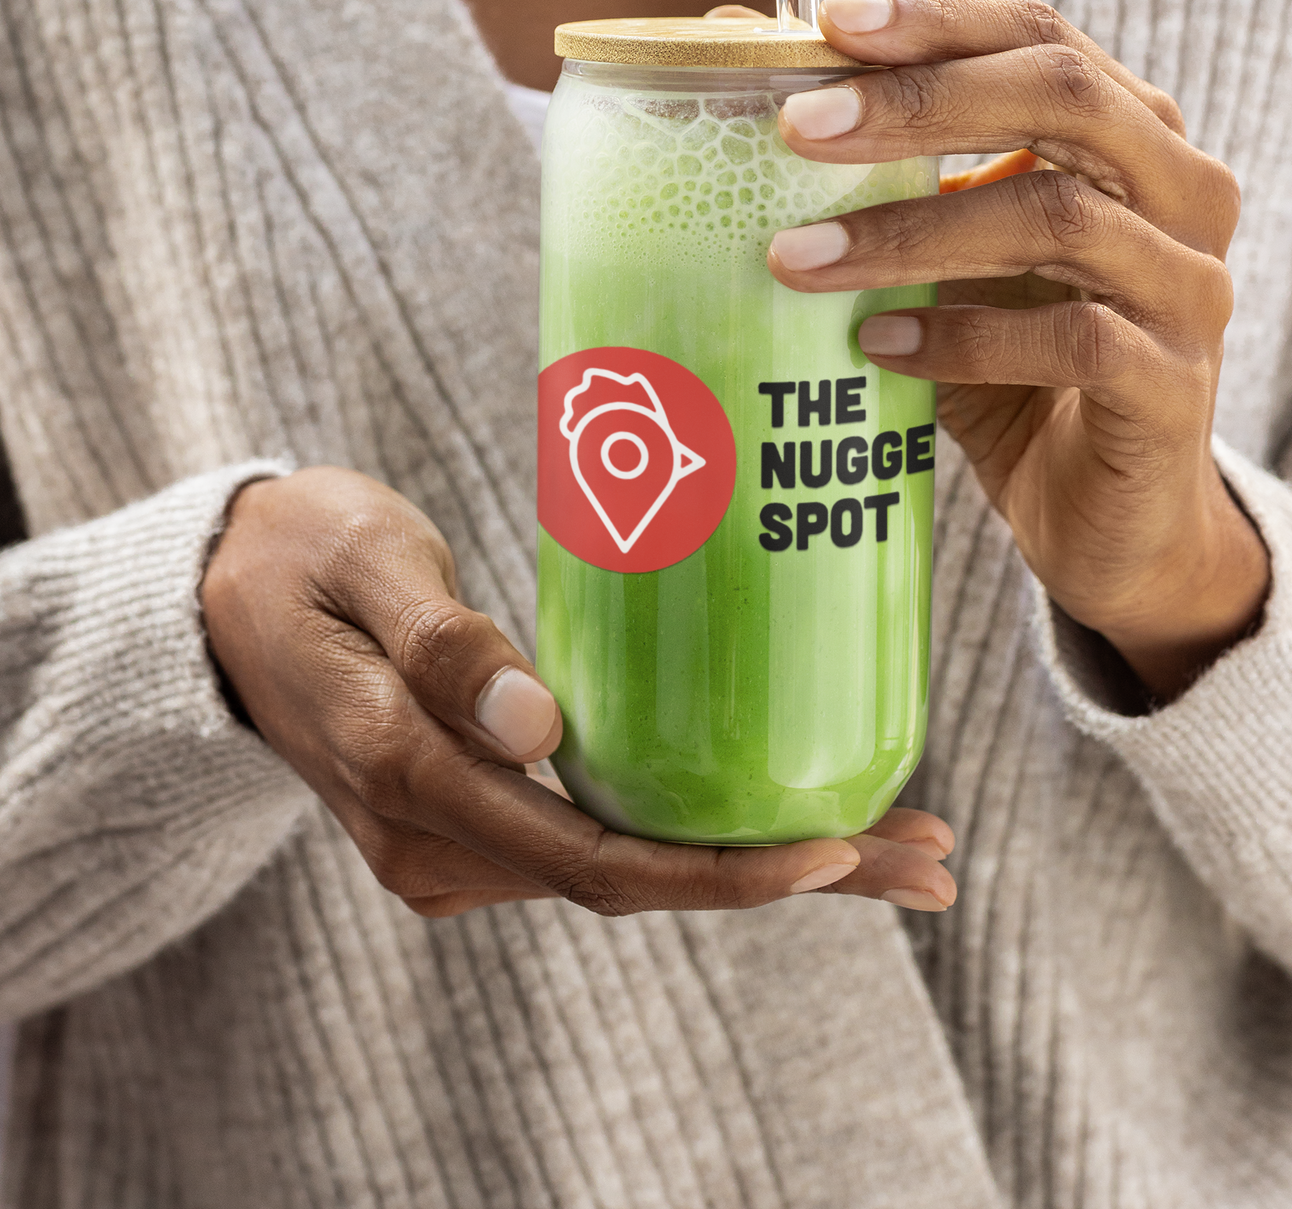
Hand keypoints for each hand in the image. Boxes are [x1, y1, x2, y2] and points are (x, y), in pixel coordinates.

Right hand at [202, 467, 956, 915]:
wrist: (223, 589)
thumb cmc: (299, 552)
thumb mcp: (362, 567)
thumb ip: (441, 642)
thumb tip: (536, 725)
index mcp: (410, 781)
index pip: (591, 859)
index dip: (719, 869)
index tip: (834, 850)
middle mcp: (438, 837)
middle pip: (635, 881)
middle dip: (788, 878)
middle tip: (928, 860)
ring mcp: (458, 834)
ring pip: (631, 868)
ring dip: (763, 861)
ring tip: (900, 842)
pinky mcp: (480, 805)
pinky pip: (606, 836)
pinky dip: (705, 834)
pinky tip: (788, 813)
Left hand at [768, 0, 1268, 699]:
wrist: (1114, 519)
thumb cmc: (1020, 363)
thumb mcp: (948, 256)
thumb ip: (879, 164)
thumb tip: (744, 36)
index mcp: (1132, 131)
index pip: (1042, 36)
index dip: (942, 20)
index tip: (835, 20)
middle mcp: (1183, 190)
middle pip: (1064, 97)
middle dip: (924, 102)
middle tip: (800, 125)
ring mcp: (1189, 287)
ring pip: (1060, 218)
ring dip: (913, 232)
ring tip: (798, 256)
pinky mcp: (1173, 385)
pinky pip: (1071, 339)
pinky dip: (963, 337)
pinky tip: (876, 348)